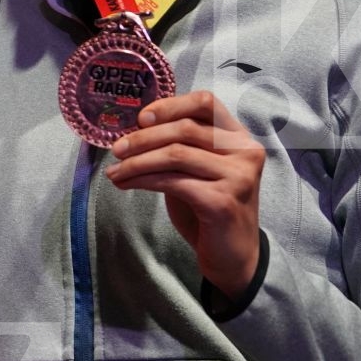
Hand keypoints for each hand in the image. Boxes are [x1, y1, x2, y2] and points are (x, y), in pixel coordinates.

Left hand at [106, 90, 265, 299]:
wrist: (233, 257)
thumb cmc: (210, 210)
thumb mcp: (199, 170)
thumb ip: (181, 147)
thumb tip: (136, 130)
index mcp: (240, 137)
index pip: (206, 103)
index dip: (171, 105)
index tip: (141, 118)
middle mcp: (244, 152)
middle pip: (185, 129)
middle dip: (144, 138)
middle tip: (117, 149)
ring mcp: (237, 177)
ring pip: (175, 154)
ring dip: (137, 161)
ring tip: (116, 171)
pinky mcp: (222, 201)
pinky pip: (173, 182)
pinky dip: (143, 180)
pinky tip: (126, 184)